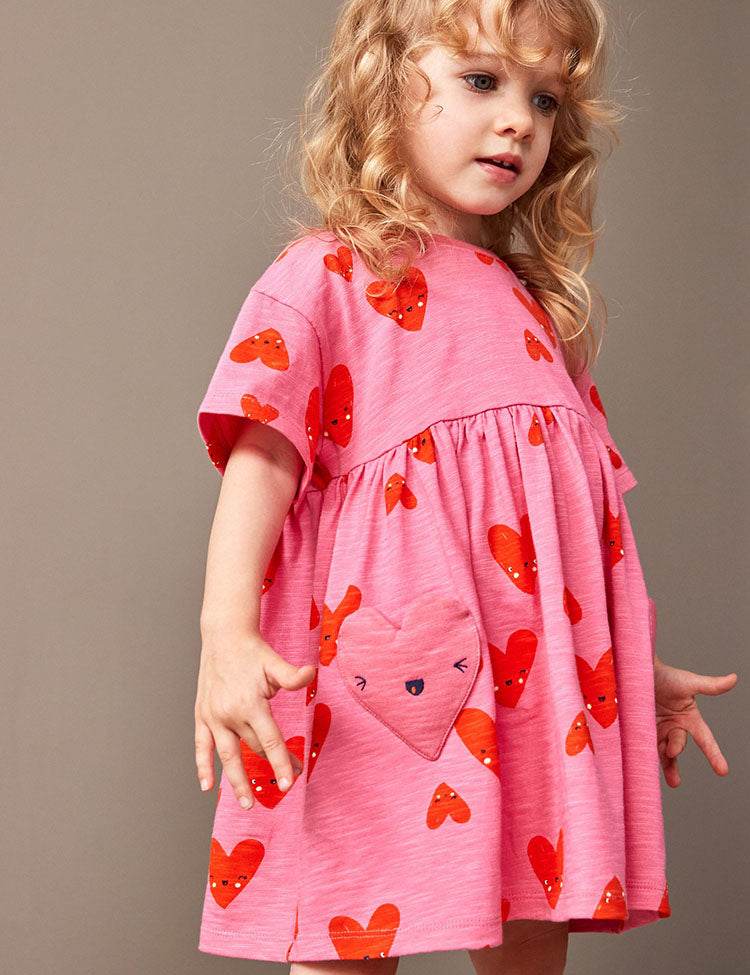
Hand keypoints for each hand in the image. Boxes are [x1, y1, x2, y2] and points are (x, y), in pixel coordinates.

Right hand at [194, 627, 315, 808]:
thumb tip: (311, 673)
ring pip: (227, 756)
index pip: (270, 741)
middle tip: (290, 782)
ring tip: (248, 804)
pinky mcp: (202, 716)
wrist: (224, 637)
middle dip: (273, 766)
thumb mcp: (274, 663)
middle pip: (254, 749)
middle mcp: (230, 714)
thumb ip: (292, 676)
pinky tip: (206, 786)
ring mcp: (214, 717)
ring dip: (237, 782)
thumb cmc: (253, 652)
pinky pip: (201, 746)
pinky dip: (202, 766)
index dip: (282, 762)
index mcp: (250, 704)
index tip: (291, 782)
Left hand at [653, 657, 737, 787]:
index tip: (722, 771)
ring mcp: (657, 731)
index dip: (714, 755)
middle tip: (672, 751)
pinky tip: (647, 767)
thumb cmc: (665, 676)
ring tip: (674, 782)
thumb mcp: (689, 682)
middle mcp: (674, 728)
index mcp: (689, 719)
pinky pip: (646, 747)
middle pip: (679, 743)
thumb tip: (734, 678)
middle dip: (677, 748)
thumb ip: (711, 685)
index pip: (705, 740)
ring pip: (664, 753)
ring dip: (669, 767)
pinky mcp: (641, 732)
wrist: (638, 672)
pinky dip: (647, 757)